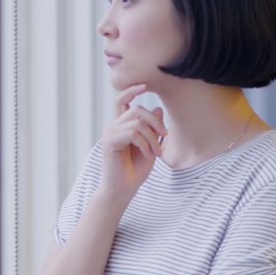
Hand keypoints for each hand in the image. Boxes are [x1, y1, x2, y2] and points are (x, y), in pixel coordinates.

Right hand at [99, 83, 166, 200]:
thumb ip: (153, 129)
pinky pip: (132, 133)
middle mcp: (113, 126)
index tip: (145, 85)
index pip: (122, 100)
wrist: (123, 189)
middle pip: (136, 109)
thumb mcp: (150, 146)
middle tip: (165, 137)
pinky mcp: (110, 142)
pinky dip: (144, 144)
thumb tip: (157, 108)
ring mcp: (110, 134)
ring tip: (156, 152)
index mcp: (121, 125)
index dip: (132, 90)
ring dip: (152, 137)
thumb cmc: (136, 170)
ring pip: (136, 122)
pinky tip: (148, 155)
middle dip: (155, 121)